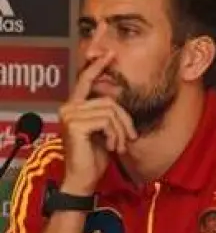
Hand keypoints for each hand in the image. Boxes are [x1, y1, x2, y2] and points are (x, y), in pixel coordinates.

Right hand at [57, 52, 137, 194]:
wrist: (84, 179)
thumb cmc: (96, 157)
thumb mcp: (106, 131)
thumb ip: (109, 115)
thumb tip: (119, 99)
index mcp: (75, 107)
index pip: (85, 81)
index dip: (97, 66)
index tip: (110, 53)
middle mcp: (69, 108)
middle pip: (109, 101)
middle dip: (125, 121)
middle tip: (129, 138)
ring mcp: (70, 115)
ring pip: (110, 111)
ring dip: (121, 131)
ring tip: (118, 145)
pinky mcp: (75, 124)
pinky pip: (107, 121)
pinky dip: (115, 134)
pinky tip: (111, 146)